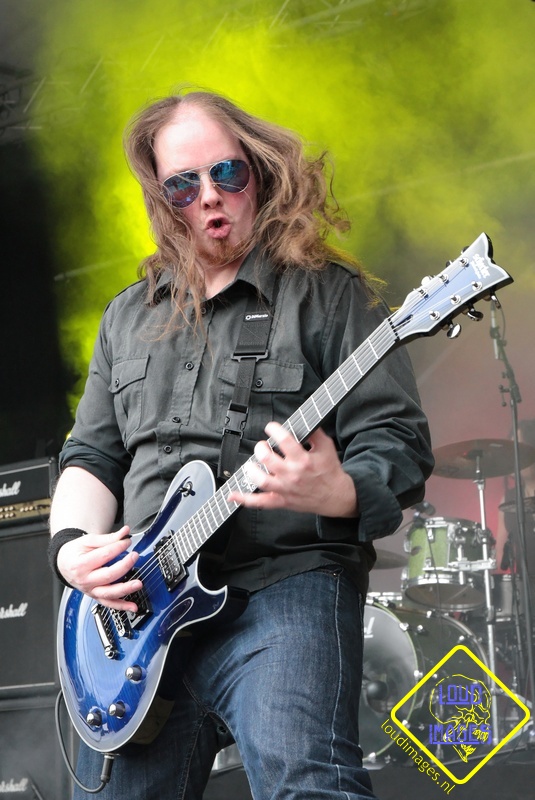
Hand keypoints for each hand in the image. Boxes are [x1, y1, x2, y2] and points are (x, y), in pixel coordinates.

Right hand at [56, 526, 141, 611]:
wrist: (64, 563)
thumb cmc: (75, 552)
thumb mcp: (88, 541)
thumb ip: (108, 538)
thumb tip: (124, 532)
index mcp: (80, 564)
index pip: (104, 555)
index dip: (118, 547)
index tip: (127, 541)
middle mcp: (85, 580)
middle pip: (108, 575)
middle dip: (125, 565)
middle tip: (134, 556)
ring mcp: (90, 590)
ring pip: (109, 593)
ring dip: (126, 589)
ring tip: (138, 583)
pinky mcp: (95, 596)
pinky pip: (109, 603)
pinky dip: (121, 606)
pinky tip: (132, 606)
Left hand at [228, 422, 357, 517]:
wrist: (336, 497)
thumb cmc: (330, 471)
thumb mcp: (327, 447)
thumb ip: (315, 432)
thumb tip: (303, 418)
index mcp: (303, 460)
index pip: (284, 440)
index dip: (274, 429)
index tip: (271, 428)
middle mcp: (292, 475)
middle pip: (267, 458)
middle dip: (261, 448)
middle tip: (263, 446)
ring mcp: (285, 489)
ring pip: (261, 479)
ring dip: (251, 469)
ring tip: (252, 463)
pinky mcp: (281, 501)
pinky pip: (259, 502)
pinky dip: (244, 499)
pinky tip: (232, 494)